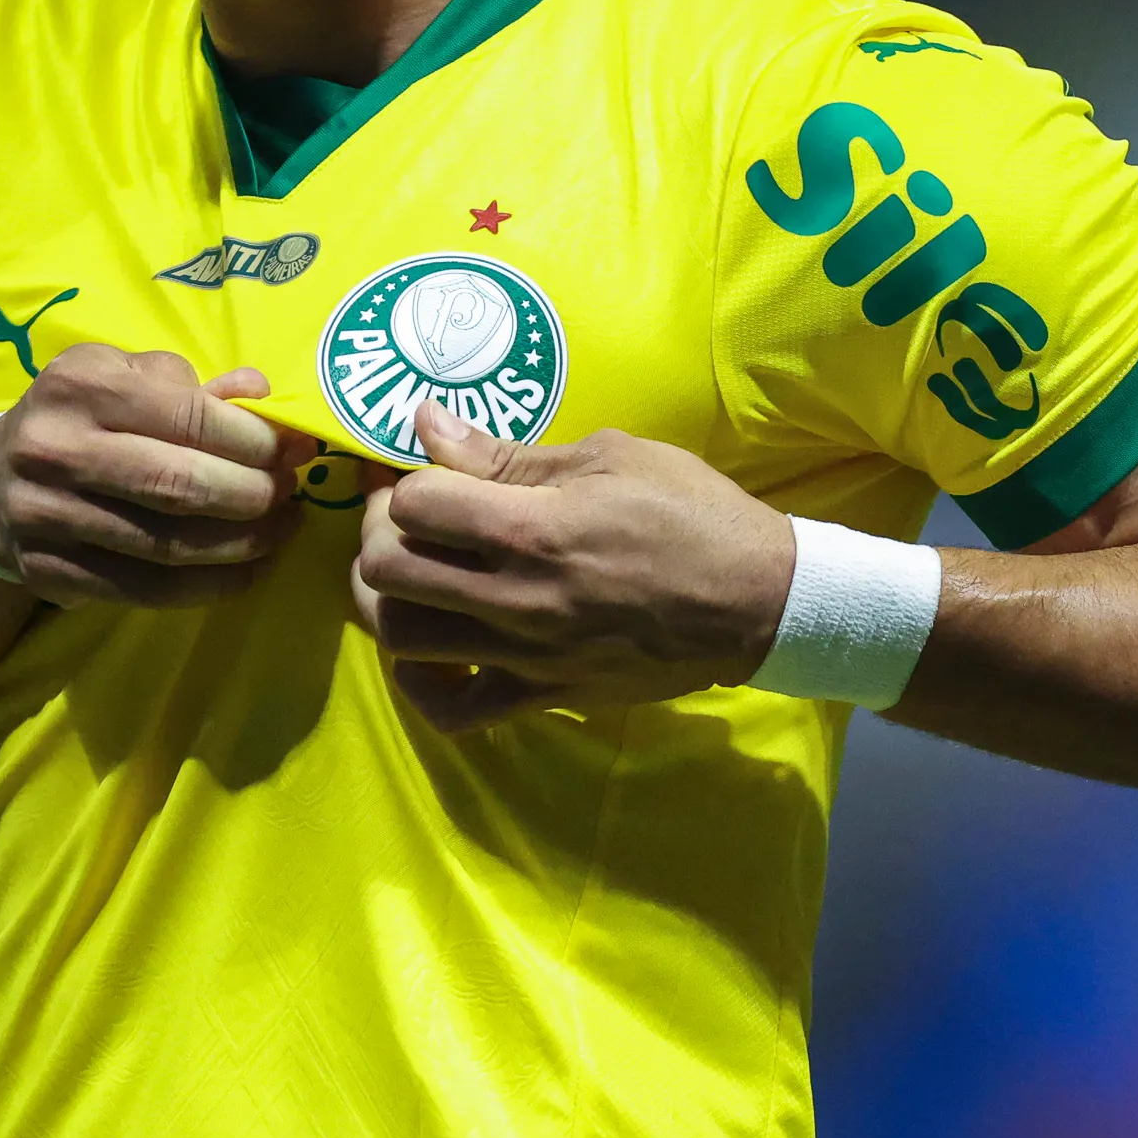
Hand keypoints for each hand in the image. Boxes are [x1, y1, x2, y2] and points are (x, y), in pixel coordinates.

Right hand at [0, 348, 314, 606]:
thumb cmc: (80, 420)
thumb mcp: (123, 378)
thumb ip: (193, 386)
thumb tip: (265, 396)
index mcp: (82, 385)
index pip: (189, 416)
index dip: (255, 442)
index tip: (293, 452)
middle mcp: (57, 447)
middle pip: (179, 485)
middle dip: (252, 495)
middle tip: (289, 496)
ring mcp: (48, 514)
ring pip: (167, 544)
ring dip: (240, 545)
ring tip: (280, 533)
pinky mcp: (49, 569)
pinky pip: (145, 589)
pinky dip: (207, 586)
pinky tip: (246, 573)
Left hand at [347, 402, 796, 731]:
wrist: (757, 601)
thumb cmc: (690, 512)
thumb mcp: (608, 456)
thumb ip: (509, 454)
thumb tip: (429, 427)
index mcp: (533, 528)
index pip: (416, 505)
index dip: (408, 479)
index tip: (422, 469)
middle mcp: (516, 598)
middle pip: (387, 573)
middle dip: (381, 534)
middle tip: (408, 516)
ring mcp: (525, 655)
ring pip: (403, 640)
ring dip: (391, 600)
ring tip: (414, 573)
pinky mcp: (542, 694)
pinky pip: (452, 710)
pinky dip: (423, 684)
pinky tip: (433, 651)